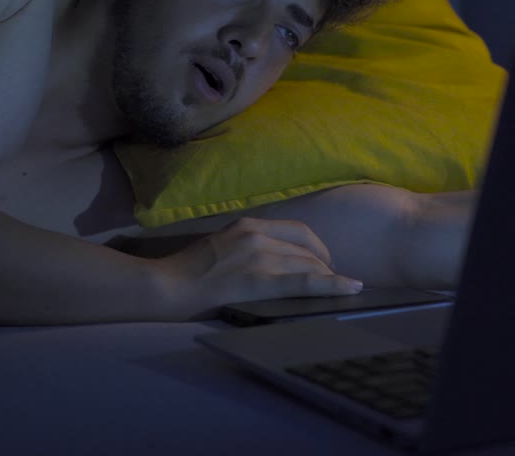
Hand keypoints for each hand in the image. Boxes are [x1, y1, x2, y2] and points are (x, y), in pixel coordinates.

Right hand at [152, 216, 363, 320]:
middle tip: (336, 282)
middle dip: (326, 267)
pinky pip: (305, 282)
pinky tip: (350, 288)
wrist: (165, 285)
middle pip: (306, 250)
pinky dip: (332, 285)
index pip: (297, 231)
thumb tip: (272, 261)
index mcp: (246, 225)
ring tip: (346, 289)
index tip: (326, 262)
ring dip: (330, 278)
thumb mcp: (219, 247)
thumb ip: (245, 247)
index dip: (318, 247)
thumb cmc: (186, 273)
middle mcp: (256, 234)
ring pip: (309, 265)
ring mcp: (258, 255)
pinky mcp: (258, 278)